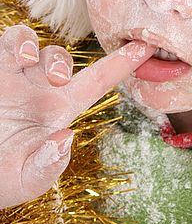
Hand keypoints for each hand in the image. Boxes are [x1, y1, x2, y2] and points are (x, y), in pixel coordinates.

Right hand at [0, 24, 155, 208]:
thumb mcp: (27, 181)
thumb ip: (47, 167)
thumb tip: (66, 138)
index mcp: (59, 110)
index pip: (96, 81)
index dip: (122, 63)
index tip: (147, 47)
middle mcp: (39, 89)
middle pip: (61, 59)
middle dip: (62, 61)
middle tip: (58, 79)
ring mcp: (14, 77)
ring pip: (35, 45)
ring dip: (38, 48)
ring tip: (29, 61)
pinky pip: (8, 43)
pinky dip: (17, 41)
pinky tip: (18, 57)